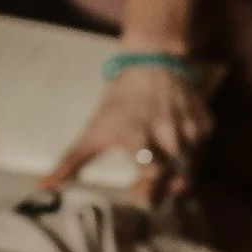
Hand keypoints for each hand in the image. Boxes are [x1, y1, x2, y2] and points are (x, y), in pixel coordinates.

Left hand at [46, 52, 214, 199]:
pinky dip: (192, 155)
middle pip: (177, 179)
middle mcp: (169, 135)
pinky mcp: (206, 123)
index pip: (152, 177)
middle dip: (166, 187)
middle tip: (153, 184)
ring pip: (192, 167)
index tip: (138, 189)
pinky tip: (178, 147)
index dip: (146, 189)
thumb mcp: (94, 130)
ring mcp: (191, 129)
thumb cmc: (119, 100)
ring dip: (179, 172)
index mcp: (139, 138)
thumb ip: (71, 162)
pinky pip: (203, 151)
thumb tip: (44, 186)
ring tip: (165, 164)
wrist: (153, 62)